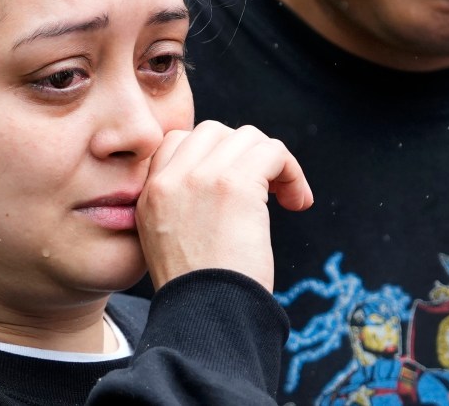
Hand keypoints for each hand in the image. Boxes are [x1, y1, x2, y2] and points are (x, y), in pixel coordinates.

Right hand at [136, 121, 312, 291]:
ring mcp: (201, 177)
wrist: (205, 316)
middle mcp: (170, 178)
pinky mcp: (235, 184)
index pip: (178, 141)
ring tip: (285, 197)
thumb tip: (219, 185)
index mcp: (150, 193)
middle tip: (264, 191)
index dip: (213, 156)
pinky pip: (273, 151)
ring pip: (247, 137)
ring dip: (273, 163)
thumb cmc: (199, 293)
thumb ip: (182, 205)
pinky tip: (298, 203)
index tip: (235, 187)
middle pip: (214, 132)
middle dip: (243, 154)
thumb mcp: (167, 242)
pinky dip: (292, 172)